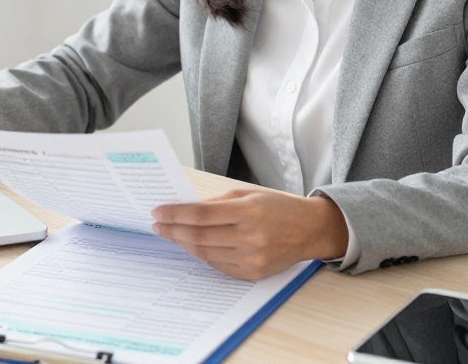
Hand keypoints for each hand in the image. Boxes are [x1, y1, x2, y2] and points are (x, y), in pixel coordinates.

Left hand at [151, 186, 347, 280]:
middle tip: (157, 225)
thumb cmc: (277, 206)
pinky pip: (219, 266)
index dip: (176, 214)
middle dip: (173, 230)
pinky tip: (192, 246)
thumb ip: (217, 202)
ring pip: (206, 253)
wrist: (309, 229)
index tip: (158, 212)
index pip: (201, 214)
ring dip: (184, 243)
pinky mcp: (253, 273)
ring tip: (170, 234)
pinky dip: (202, 255)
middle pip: (199, 236)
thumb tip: (186, 209)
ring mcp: (252, 258)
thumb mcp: (248, 194)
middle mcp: (250, 237)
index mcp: (248, 211)